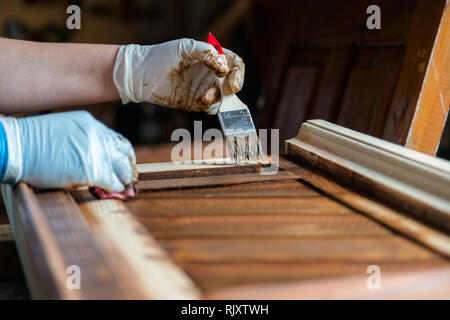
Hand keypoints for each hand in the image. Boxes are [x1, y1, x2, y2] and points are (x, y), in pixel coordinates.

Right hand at [0, 111, 134, 191]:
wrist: (18, 147)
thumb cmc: (32, 142)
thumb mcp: (63, 130)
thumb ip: (82, 139)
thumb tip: (91, 155)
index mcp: (90, 124)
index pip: (115, 139)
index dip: (121, 151)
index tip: (124, 159)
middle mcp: (98, 136)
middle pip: (124, 151)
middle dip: (128, 164)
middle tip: (129, 174)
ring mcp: (97, 152)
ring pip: (123, 166)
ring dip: (125, 176)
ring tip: (125, 183)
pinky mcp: (93, 171)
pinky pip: (113, 181)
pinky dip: (116, 187)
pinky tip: (116, 190)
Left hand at [113, 38, 244, 114]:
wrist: (139, 75)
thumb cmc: (159, 56)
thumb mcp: (184, 48)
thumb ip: (206, 54)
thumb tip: (225, 68)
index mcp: (210, 57)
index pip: (234, 64)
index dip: (238, 73)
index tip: (233, 82)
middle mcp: (209, 73)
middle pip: (232, 83)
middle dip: (231, 90)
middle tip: (225, 92)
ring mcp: (203, 88)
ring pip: (223, 98)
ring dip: (217, 100)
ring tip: (203, 98)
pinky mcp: (195, 102)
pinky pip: (210, 108)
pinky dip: (207, 106)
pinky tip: (196, 103)